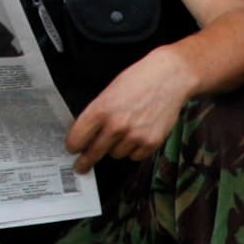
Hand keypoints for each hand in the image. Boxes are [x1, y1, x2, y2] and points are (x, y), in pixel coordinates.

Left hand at [66, 47, 194, 167]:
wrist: (170, 77)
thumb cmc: (139, 79)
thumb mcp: (110, 91)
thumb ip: (97, 113)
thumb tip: (86, 134)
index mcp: (101, 109)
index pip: (77, 138)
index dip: (73, 146)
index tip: (73, 150)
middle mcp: (116, 125)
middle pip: (93, 153)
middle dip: (86, 161)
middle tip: (82, 166)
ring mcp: (135, 136)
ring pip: (116, 155)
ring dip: (116, 148)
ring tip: (125, 132)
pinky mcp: (151, 142)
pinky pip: (135, 156)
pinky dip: (134, 150)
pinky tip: (138, 135)